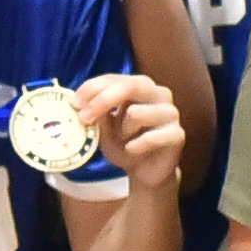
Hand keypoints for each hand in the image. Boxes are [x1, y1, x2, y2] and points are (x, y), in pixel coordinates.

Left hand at [80, 70, 186, 191]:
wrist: (147, 172)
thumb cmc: (125, 144)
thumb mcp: (104, 129)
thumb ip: (96, 114)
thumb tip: (79, 104)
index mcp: (140, 87)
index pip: (115, 78)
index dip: (92, 88)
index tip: (74, 103)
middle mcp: (158, 94)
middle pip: (130, 86)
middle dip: (102, 101)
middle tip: (83, 118)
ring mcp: (170, 113)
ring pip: (136, 113)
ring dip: (122, 132)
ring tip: (123, 142)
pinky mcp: (177, 134)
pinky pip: (150, 137)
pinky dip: (135, 146)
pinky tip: (132, 151)